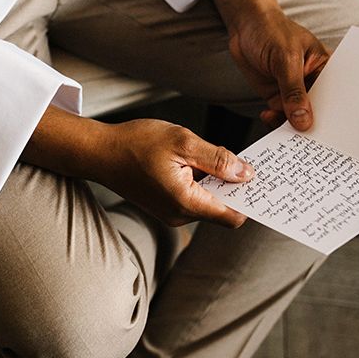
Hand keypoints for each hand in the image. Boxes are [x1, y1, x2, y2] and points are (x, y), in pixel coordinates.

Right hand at [22, 108, 253, 228]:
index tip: (259, 179)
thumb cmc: (135, 143)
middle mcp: (180, 215)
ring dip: (216, 181)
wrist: (99, 152)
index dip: (249, 199)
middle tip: (241, 159)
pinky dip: (202, 182)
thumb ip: (217, 159)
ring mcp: (172, 213)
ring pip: (209, 202)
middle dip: (234, 186)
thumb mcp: (182, 141)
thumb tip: (246, 174)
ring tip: (211, 155)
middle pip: (223, 209)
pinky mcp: (166, 206)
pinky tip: (196, 161)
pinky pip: (194, 198)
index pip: (233, 216)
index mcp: (186, 202)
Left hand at [229, 8, 328, 129]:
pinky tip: (268, 118)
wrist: (244, 26)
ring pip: (297, 117)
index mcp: (325, 68)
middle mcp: (312, 82)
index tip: (331, 134)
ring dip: (290, 126)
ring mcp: (293, 91)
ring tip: (285, 135)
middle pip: (317, 111)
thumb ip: (293, 91)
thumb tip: (303, 121)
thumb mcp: (285, 59)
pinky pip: (279, 115)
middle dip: (312, 126)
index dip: (334, 116)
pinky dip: (274, 121)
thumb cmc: (270, 31)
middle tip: (307, 142)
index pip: (334, 97)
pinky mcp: (277, 97)